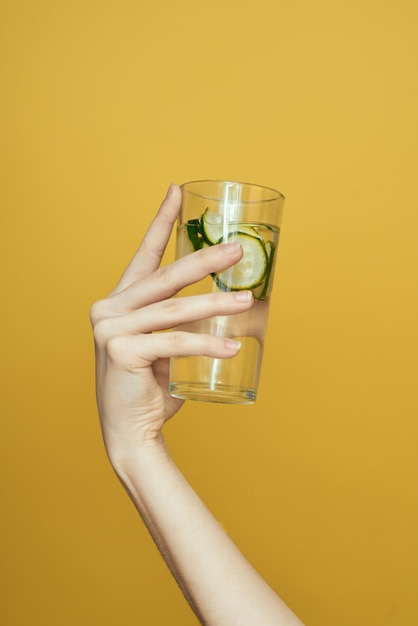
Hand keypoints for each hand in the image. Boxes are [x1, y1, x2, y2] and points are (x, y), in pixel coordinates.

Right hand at [90, 185, 253, 462]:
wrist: (130, 431)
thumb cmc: (151, 386)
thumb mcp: (165, 345)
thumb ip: (178, 321)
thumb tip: (228, 301)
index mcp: (120, 301)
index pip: (143, 255)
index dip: (161, 221)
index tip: (177, 190)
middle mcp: (109, 308)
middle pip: (165, 277)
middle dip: (205, 259)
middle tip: (239, 249)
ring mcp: (110, 328)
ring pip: (175, 310)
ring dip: (217, 304)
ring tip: (249, 301)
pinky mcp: (119, 350)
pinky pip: (175, 342)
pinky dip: (207, 343)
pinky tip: (233, 345)